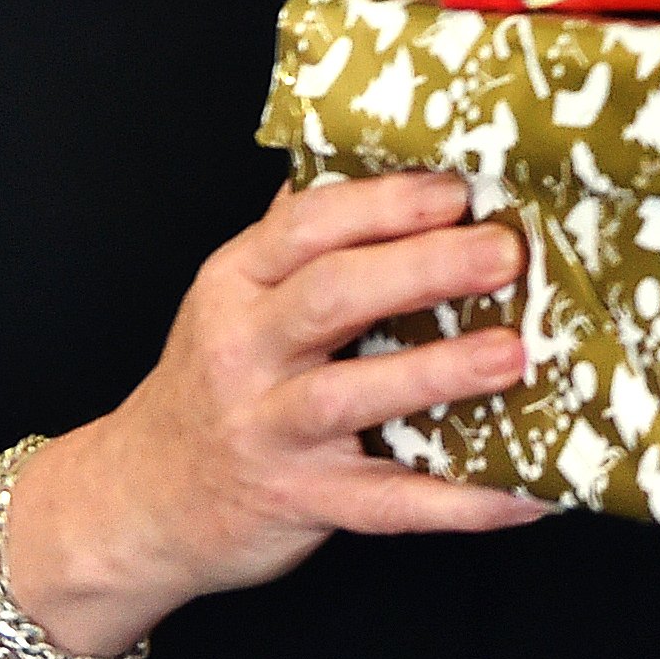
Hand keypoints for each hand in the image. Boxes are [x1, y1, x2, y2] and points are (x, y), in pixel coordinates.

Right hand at [20, 171, 544, 645]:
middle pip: (330, 296)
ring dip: (435, 374)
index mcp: (237, 284)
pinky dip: (456, 501)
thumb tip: (403, 156)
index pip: (305, 226)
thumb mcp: (238, 296)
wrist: (137, 502)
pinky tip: (522, 493)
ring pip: (348, 395)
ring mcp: (268, 430)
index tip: (457, 189)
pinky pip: (383, 502)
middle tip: (503, 253)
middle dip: (421, 268)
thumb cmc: (215, 381)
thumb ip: (308, 236)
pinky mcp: (298, 500)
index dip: (384, 204)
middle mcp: (244, 352)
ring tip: (511, 355)